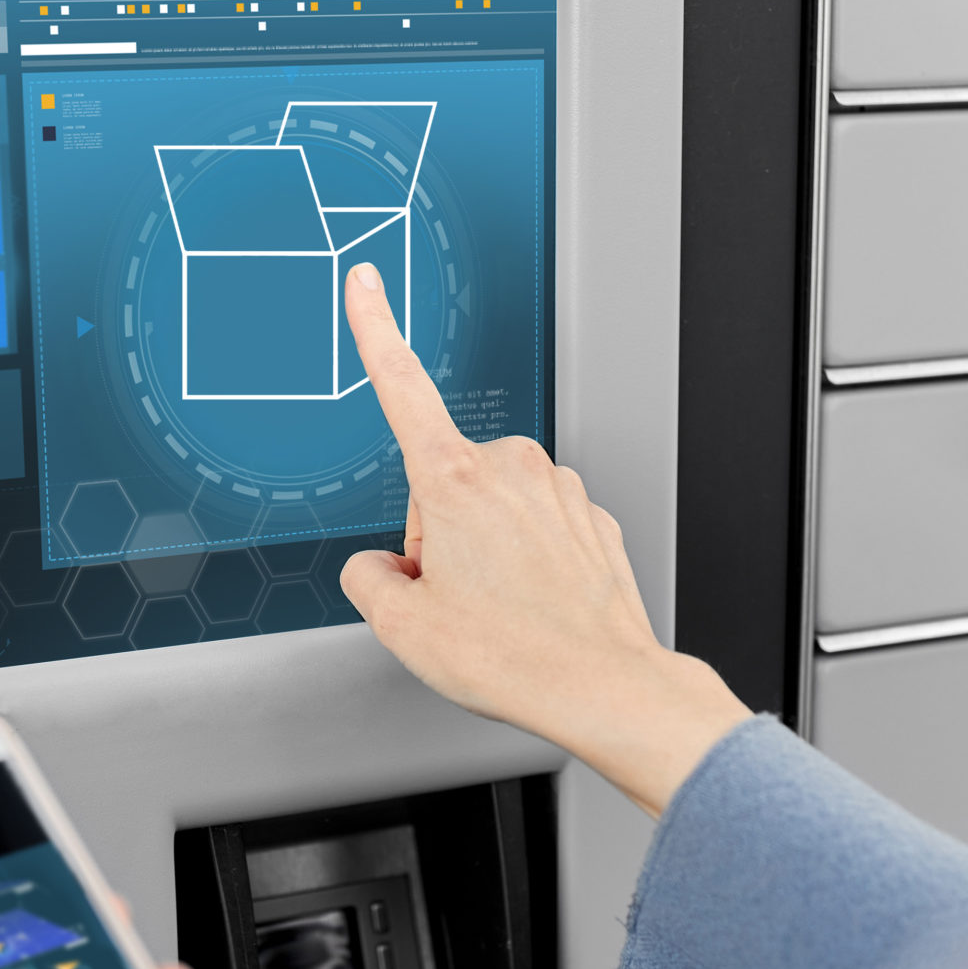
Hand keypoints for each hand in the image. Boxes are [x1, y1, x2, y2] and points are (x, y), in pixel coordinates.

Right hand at [337, 262, 751, 815]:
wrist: (602, 685)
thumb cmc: (512, 656)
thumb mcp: (400, 627)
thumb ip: (365, 580)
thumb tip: (378, 570)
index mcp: (454, 480)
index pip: (400, 387)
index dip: (374, 329)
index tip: (366, 283)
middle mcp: (512, 469)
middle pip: (442, 485)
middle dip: (436, 536)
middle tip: (453, 597)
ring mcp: (560, 491)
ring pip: (492, 509)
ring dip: (483, 551)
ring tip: (499, 611)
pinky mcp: (592, 518)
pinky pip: (537, 530)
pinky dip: (527, 565)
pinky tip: (534, 610)